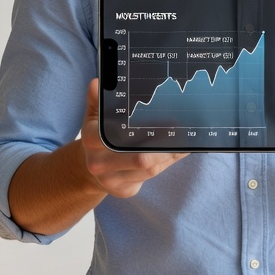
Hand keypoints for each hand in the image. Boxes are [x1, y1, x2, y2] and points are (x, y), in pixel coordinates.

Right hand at [80, 79, 188, 197]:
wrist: (89, 172)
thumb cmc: (98, 139)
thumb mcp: (93, 119)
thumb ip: (96, 101)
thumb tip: (97, 83)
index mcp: (91, 141)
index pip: (117, 136)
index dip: (145, 130)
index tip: (169, 122)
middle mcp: (99, 164)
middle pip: (140, 158)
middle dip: (165, 147)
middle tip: (183, 132)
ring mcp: (111, 180)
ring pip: (150, 169)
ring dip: (170, 155)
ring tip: (186, 140)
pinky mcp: (124, 191)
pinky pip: (151, 178)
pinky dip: (167, 163)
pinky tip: (177, 152)